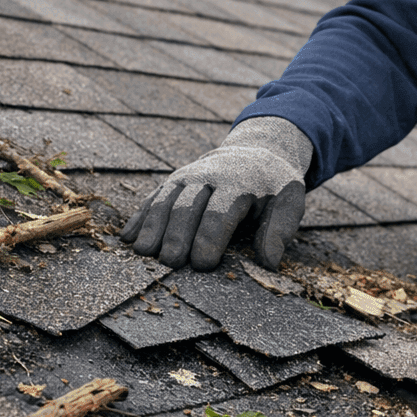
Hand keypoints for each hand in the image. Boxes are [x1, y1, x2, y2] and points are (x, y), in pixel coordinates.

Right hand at [120, 117, 312, 271]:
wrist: (256, 151)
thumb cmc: (273, 187)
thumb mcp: (289, 202)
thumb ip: (280, 230)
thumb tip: (269, 263)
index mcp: (238, 183)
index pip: (219, 212)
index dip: (209, 238)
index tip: (202, 264)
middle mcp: (208, 176)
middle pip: (186, 206)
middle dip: (176, 235)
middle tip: (170, 263)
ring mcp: (186, 177)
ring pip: (164, 200)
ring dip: (152, 227)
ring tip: (143, 254)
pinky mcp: (173, 182)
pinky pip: (153, 198)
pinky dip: (140, 217)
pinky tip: (127, 238)